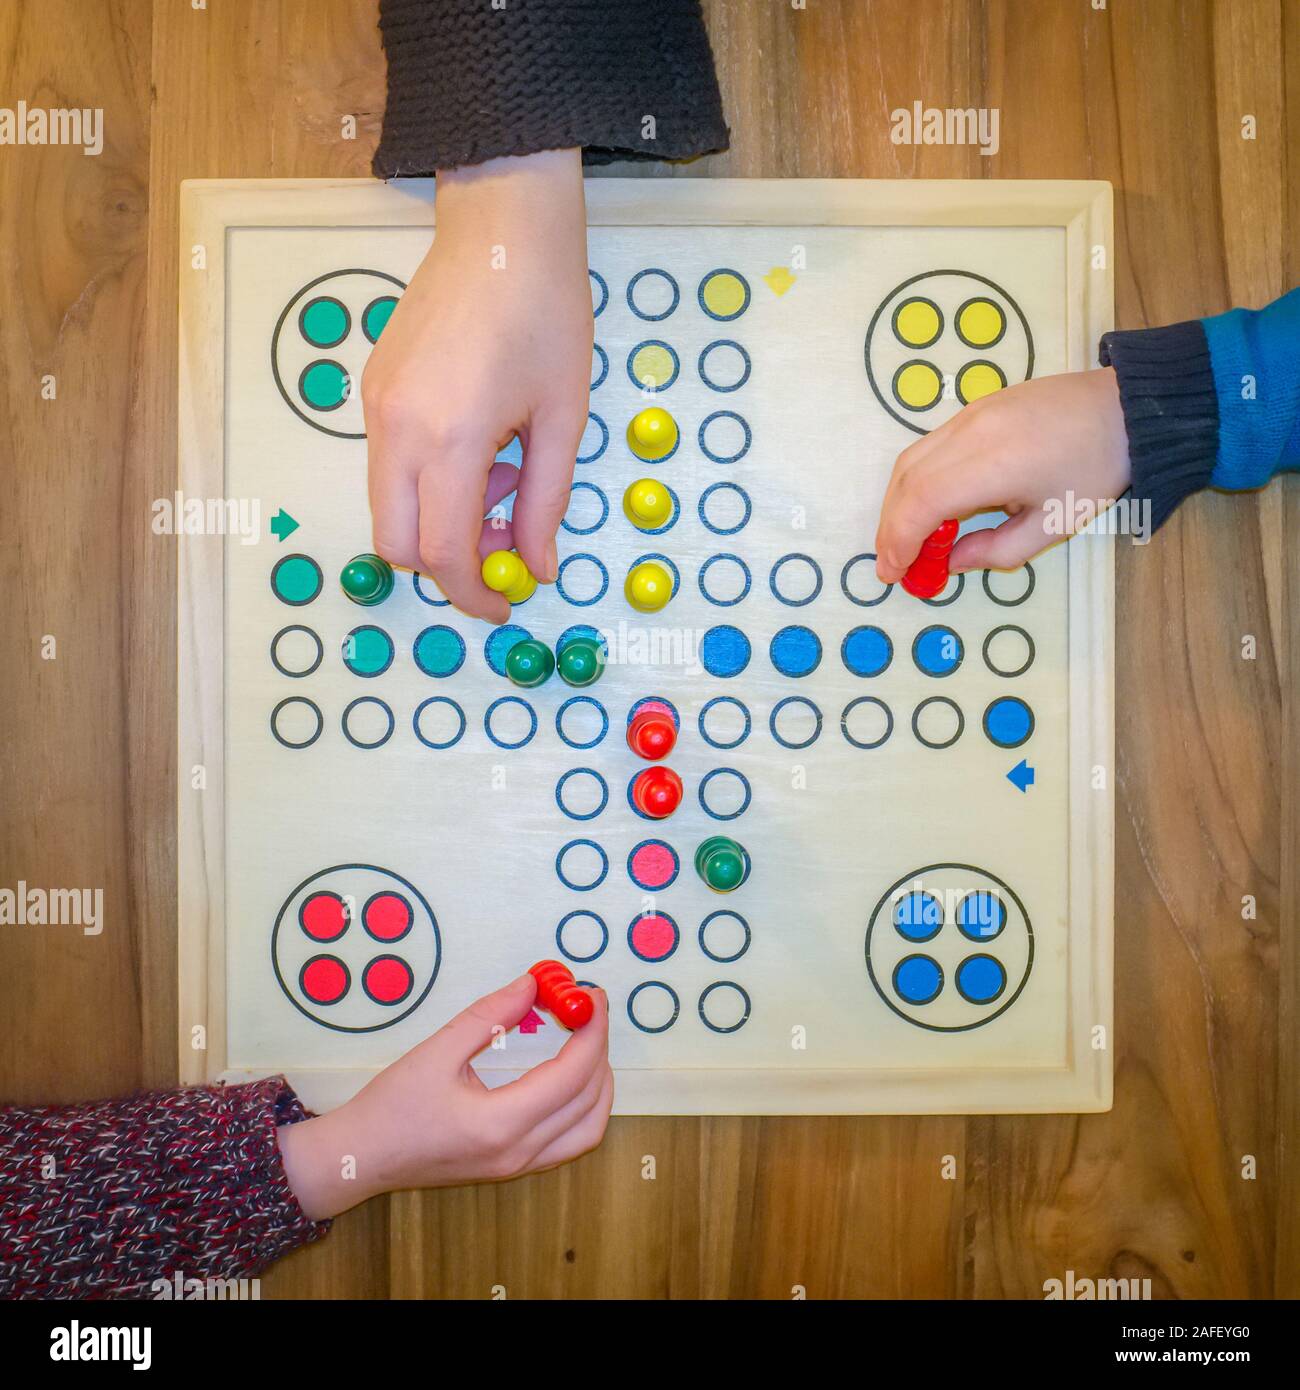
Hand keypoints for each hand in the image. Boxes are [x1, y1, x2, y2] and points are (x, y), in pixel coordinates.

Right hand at [278, 973, 611, 1219]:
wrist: (361, 1157)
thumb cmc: (392, 1107)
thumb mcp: (436, 1051)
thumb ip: (489, 1016)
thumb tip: (532, 985)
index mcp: (502, 1123)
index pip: (573, 1073)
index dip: (592, 1030)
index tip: (592, 995)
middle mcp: (519, 1151)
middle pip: (590, 1099)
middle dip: (599, 1049)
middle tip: (588, 1009)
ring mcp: (518, 1166)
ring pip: (588, 1129)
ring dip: (599, 1084)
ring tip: (586, 1042)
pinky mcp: (512, 1168)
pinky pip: (569, 1142)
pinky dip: (584, 1107)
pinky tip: (569, 1078)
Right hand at [361, 149, 592, 622]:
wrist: (501, 228)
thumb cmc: (548, 314)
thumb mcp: (564, 418)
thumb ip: (545, 503)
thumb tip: (538, 567)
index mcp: (450, 439)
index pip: (443, 553)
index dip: (473, 593)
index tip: (504, 603)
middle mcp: (397, 429)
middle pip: (398, 544)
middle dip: (448, 565)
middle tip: (503, 543)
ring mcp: (375, 408)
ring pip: (389, 507)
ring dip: (441, 518)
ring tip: (502, 473)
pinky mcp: (371, 389)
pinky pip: (389, 466)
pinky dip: (428, 482)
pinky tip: (479, 444)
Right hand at [874, 367, 1130, 580]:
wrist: (1126, 407)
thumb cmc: (1096, 469)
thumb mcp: (1054, 524)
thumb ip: (996, 550)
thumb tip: (952, 562)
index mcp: (992, 465)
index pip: (921, 504)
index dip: (899, 541)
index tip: (894, 573)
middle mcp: (970, 434)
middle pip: (906, 481)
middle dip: (891, 527)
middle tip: (894, 563)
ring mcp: (969, 415)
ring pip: (910, 460)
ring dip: (898, 503)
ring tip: (905, 538)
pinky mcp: (974, 408)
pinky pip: (928, 446)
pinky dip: (915, 481)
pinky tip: (927, 505)